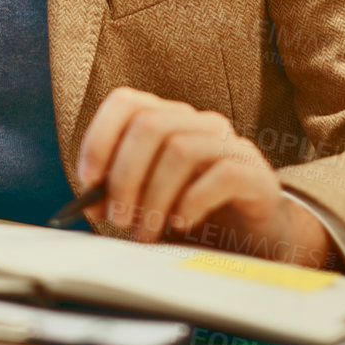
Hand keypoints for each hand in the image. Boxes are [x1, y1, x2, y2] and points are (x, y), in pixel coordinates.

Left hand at [75, 87, 337, 270]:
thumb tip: (92, 199)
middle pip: (149, 125)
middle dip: (125, 176)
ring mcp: (231, 145)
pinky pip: (221, 174)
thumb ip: (119, 196)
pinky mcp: (255, 174)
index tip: (88, 179)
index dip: (100, 137)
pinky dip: (192, 201)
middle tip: (118, 219)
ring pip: (180, 149)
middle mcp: (199, 123)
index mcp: (168, 120)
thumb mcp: (149, 203)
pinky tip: (181, 224)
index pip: (127, 102)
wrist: (256, 241)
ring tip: (147, 233)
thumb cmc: (196, 216)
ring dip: (154, 197)